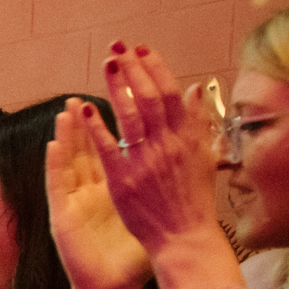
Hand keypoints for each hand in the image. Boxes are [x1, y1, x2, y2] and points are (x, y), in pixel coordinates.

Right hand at [47, 103, 153, 288]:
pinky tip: (53, 144)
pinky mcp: (62, 215)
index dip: (115, 121)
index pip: (112, 147)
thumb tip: (189, 154)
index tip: (122, 96)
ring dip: (67, 133)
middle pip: (86, 147)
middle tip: (88, 90)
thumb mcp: (153, 215)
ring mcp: (73, 202)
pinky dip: (54, 163)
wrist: (110, 288)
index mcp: (113, 188)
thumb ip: (167, 183)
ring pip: (68, 160)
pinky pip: (57, 184)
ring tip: (67, 108)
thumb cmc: (132, 257)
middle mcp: (89, 191)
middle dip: (87, 118)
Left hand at [92, 42, 224, 258]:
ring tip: (106, 65)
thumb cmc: (194, 201)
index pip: (172, 93)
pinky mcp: (124, 181)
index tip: (142, 50)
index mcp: (188, 139)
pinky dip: (97, 127)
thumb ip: (197, 123)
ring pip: (131, 116)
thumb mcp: (203, 158)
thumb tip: (196, 89)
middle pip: (150, 98)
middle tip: (118, 49)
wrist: (185, 239)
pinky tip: (84, 109)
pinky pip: (108, 148)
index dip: (157, 68)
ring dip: (117, 87)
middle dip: (134, 70)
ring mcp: (146, 162)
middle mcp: (169, 146)